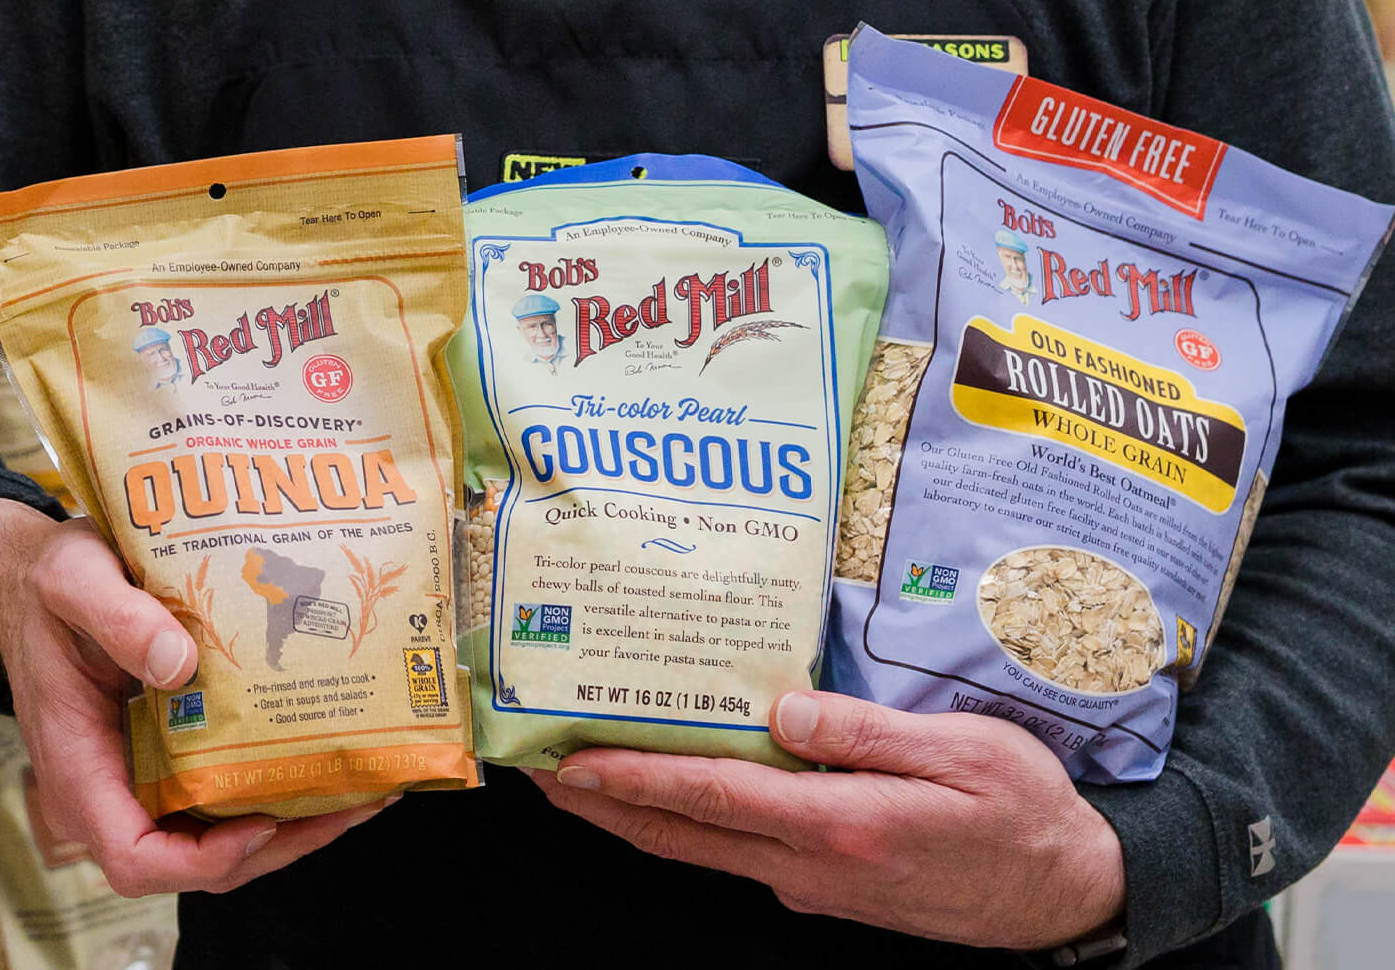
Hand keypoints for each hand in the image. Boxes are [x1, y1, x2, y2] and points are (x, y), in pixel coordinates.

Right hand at [0, 499, 390, 895]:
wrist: (34, 583)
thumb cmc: (47, 587)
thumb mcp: (72, 580)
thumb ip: (117, 616)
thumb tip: (179, 662)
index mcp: (78, 767)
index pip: (135, 857)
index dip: (204, 859)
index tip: (261, 822)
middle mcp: (112, 791)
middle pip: (196, 862)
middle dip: (280, 845)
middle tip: (353, 804)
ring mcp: (142, 780)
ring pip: (219, 837)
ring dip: (293, 826)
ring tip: (364, 790)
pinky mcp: (169, 759)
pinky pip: (223, 796)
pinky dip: (276, 789)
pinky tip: (329, 759)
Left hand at [528, 690, 1124, 948]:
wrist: (1068, 893)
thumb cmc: (1023, 814)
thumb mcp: (963, 753)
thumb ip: (865, 733)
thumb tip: (783, 711)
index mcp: (839, 826)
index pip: (711, 798)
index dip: (632, 776)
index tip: (569, 759)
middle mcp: (811, 864)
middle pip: (680, 834)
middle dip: (601, 801)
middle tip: (537, 766)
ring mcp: (813, 882)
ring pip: (699, 849)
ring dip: (632, 815)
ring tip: (577, 774)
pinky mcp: (824, 884)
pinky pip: (734, 851)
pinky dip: (686, 822)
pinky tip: (672, 788)